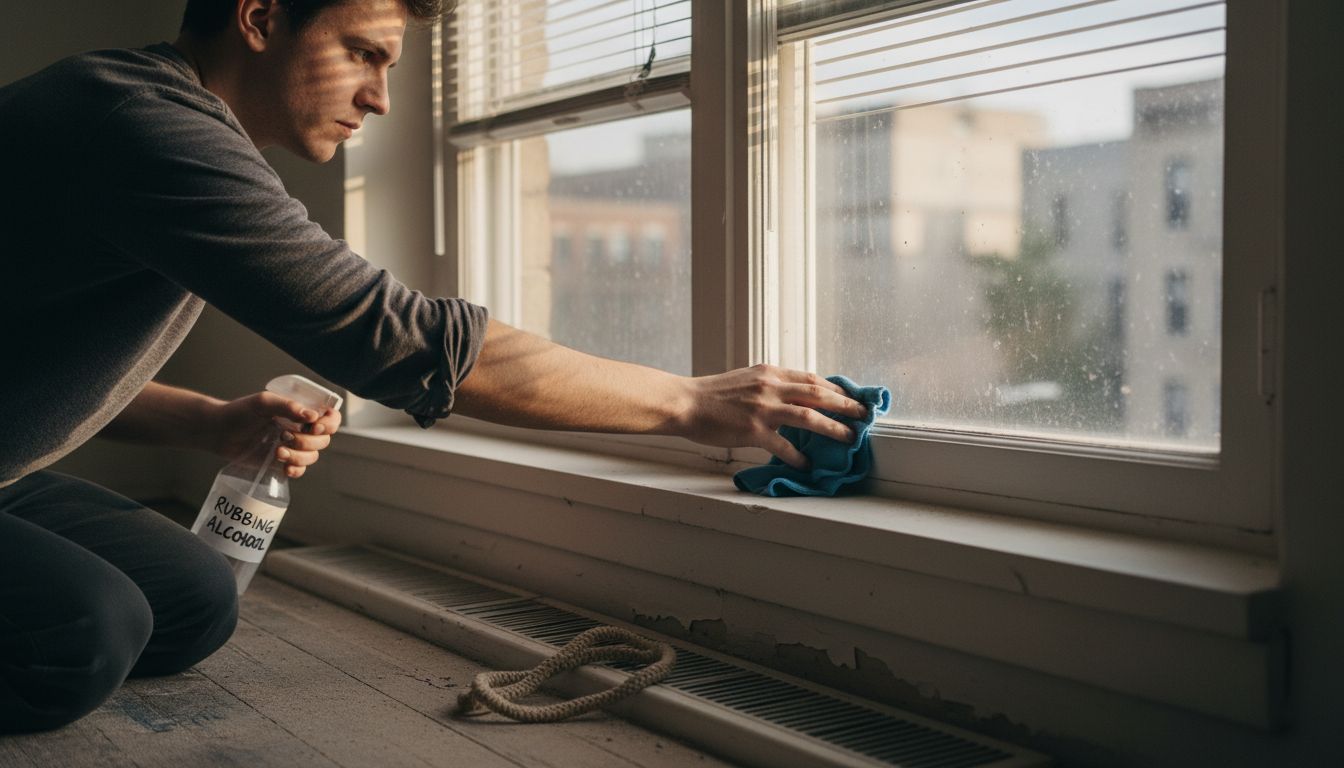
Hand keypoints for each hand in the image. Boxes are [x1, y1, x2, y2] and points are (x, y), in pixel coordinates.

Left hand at [211, 392, 342, 478]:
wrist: (218, 432)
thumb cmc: (239, 412)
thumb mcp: (263, 402)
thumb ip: (287, 406)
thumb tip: (312, 416)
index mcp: (300, 412)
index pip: (330, 418)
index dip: (329, 424)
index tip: (313, 427)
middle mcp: (300, 429)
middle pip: (324, 440)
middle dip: (308, 442)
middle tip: (286, 437)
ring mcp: (292, 447)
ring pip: (313, 456)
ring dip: (299, 456)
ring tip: (277, 452)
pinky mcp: (282, 462)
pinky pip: (300, 470)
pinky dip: (296, 470)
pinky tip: (284, 468)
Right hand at [681, 364, 868, 469]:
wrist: (686, 402)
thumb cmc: (713, 393)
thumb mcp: (747, 378)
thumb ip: (771, 384)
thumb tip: (794, 394)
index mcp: (771, 373)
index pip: (812, 378)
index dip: (836, 388)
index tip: (852, 397)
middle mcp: (771, 387)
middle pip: (818, 393)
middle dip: (846, 405)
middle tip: (865, 414)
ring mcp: (763, 409)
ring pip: (808, 416)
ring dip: (833, 428)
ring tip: (850, 438)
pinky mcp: (753, 430)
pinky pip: (783, 446)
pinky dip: (798, 456)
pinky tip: (808, 464)